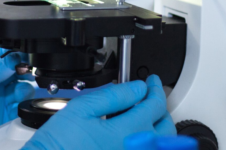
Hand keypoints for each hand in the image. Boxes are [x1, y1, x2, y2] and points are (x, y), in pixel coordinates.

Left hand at [0, 47, 34, 149]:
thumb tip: (9, 62)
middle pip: (18, 70)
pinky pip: (21, 110)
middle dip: (26, 70)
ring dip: (27, 88)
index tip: (22, 60)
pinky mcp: (2, 120)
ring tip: (19, 92)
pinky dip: (26, 107)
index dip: (16, 55)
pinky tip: (21, 106)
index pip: (5, 54)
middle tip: (26, 75)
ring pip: (23, 89)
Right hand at [22, 75, 175, 149]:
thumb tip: (136, 88)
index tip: (150, 82)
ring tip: (144, 115)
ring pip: (161, 144)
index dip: (154, 88)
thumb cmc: (59, 145)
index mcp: (127, 133)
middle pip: (166, 127)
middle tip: (151, 95)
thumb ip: (113, 96)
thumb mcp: (82, 109)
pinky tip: (133, 134)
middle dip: (161, 108)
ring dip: (158, 127)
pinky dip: (147, 142)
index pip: (154, 105)